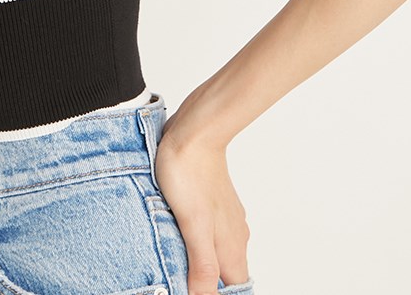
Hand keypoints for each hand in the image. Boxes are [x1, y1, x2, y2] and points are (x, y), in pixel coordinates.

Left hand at [154, 111, 250, 294]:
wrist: (194, 131)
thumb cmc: (190, 173)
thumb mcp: (193, 226)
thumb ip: (203, 267)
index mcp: (233, 248)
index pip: (235, 290)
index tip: (193, 291)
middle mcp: (235, 235)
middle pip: (226, 276)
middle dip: (207, 284)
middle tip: (178, 279)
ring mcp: (225, 218)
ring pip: (217, 253)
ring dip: (199, 264)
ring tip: (175, 263)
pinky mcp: (213, 202)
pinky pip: (209, 233)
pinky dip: (196, 242)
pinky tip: (177, 235)